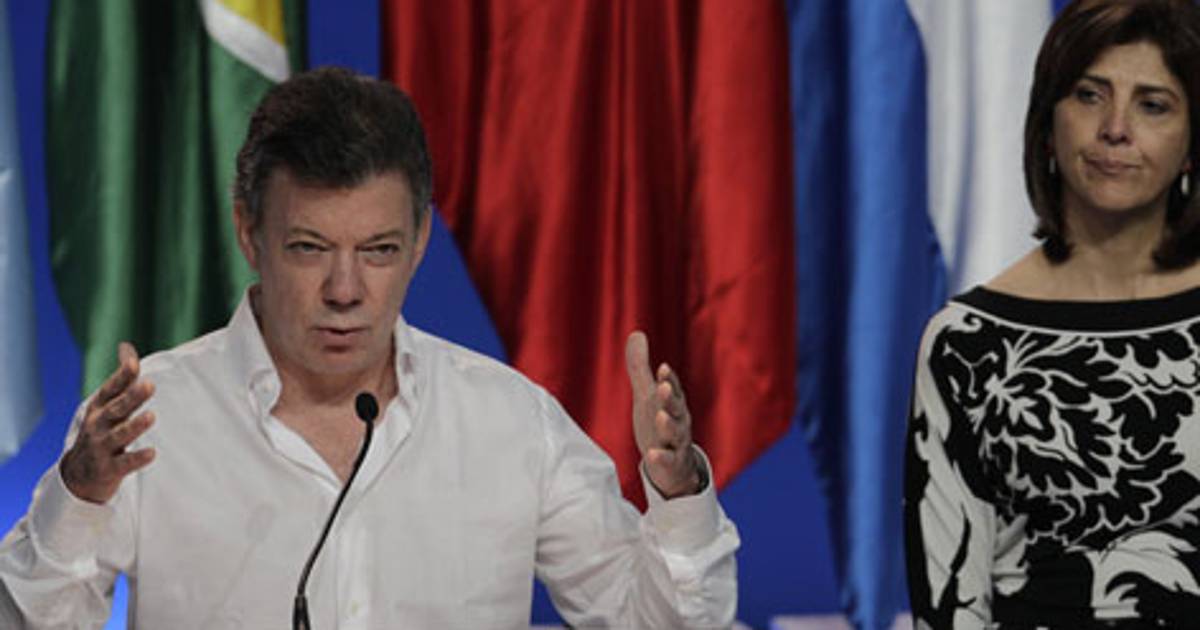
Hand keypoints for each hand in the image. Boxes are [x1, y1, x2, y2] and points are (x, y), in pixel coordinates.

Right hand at [60, 342, 156, 503]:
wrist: (79, 475)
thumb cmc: (100, 431)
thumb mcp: (106, 404)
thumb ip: (122, 378)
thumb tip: (126, 346)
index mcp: (99, 407)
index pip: (110, 389)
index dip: (122, 376)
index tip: (134, 363)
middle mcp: (97, 425)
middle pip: (116, 409)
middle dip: (131, 397)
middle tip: (149, 385)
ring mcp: (101, 447)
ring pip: (119, 435)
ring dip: (134, 426)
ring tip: (151, 416)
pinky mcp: (109, 469)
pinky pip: (124, 463)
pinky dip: (137, 458)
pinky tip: (152, 453)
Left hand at [625, 331, 701, 498]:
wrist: (672, 466)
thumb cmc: (659, 425)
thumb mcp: (647, 395)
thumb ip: (640, 367)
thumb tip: (637, 333)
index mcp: (672, 402)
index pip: (672, 388)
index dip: (669, 379)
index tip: (663, 368)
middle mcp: (678, 420)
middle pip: (676, 407)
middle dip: (670, 397)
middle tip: (662, 386)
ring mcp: (676, 443)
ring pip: (676, 432)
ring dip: (669, 424)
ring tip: (660, 416)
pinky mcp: (672, 463)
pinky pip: (669, 460)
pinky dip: (661, 458)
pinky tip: (650, 455)